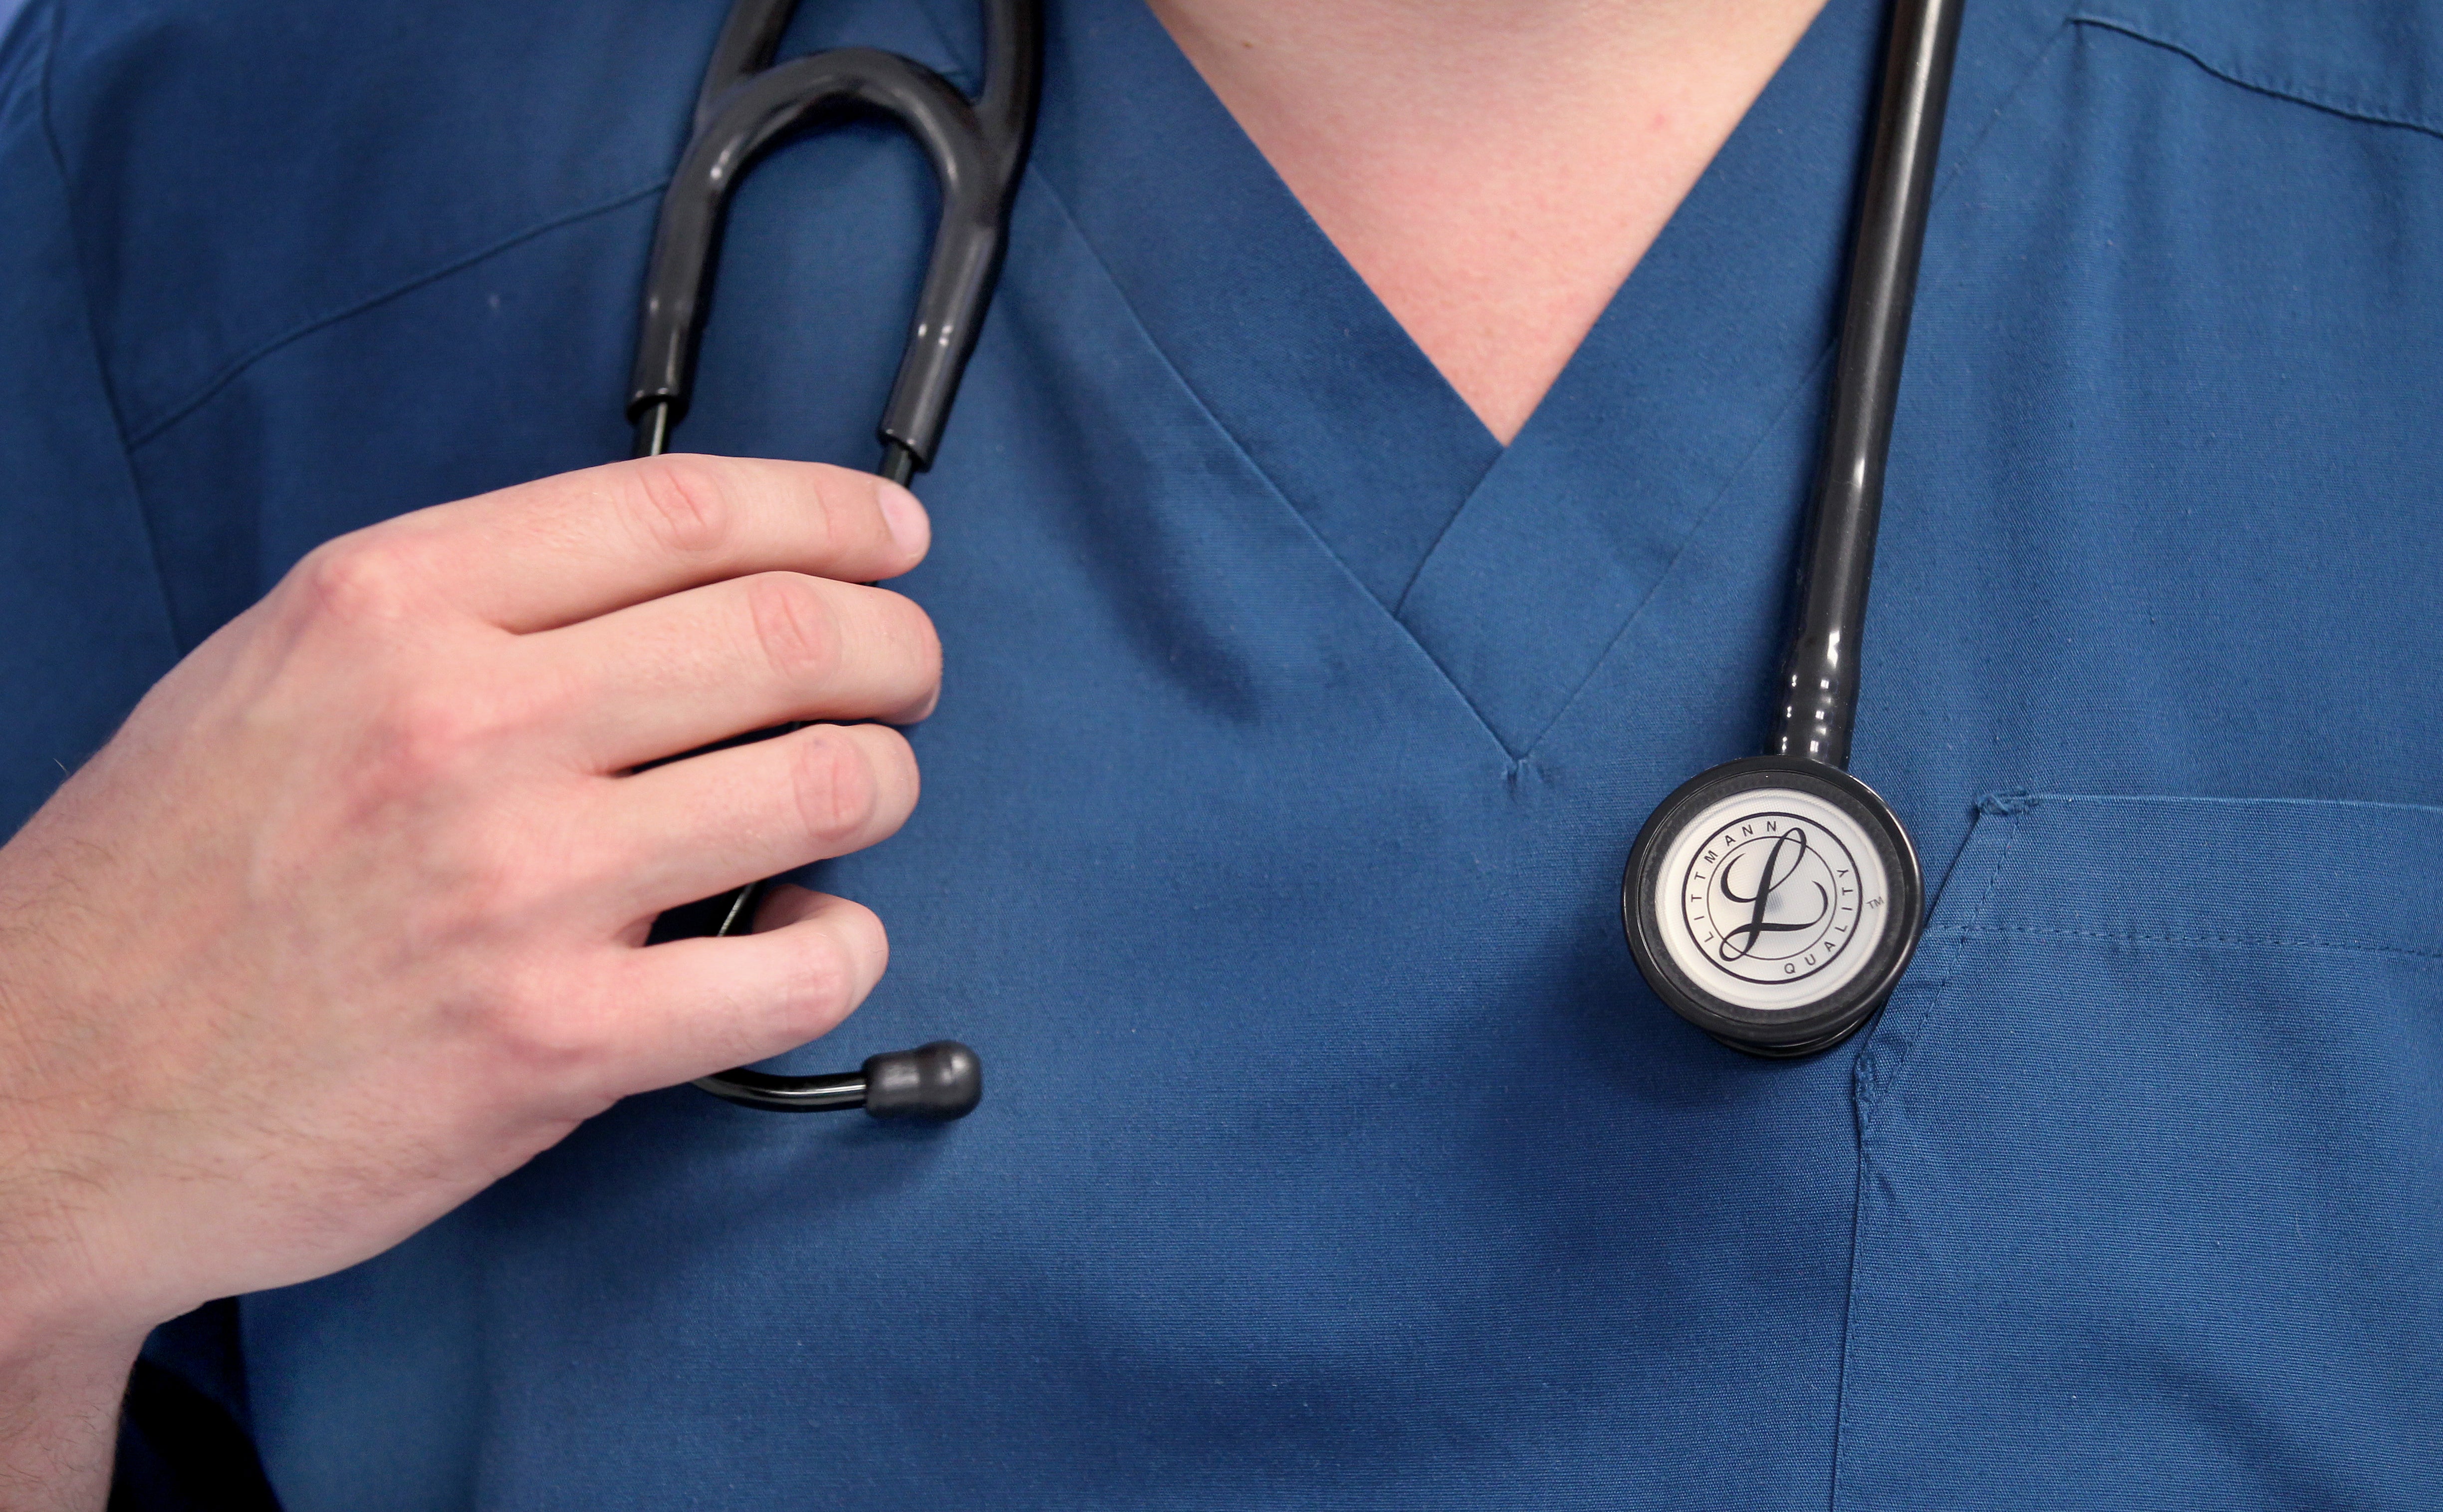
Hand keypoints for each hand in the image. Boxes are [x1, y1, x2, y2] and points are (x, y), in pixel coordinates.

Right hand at [0, 455, 937, 1492]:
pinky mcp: (556, 1044)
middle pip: (786, 635)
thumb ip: (466, 611)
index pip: (682, 510)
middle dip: (892, 649)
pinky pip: (795, 975)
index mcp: (393, 606)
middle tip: (904, 676)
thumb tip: (671, 589)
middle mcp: (466, 726)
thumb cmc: (168, 883)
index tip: (891, 538)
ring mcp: (519, 889)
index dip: (830, 515)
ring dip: (884, 784)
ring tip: (858, 798)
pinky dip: (843, 949)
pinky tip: (813, 938)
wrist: (45, 1094)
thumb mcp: (281, 669)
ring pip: (825, 788)